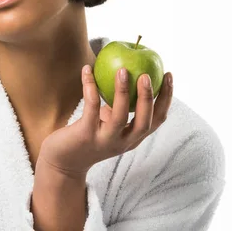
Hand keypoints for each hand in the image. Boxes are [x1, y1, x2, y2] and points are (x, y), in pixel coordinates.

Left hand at [37, 65, 173, 177]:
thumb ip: (118, 107)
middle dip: (148, 98)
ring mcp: (104, 140)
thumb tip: (127, 72)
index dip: (166, 98)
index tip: (168, 75)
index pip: (157, 119)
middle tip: (147, 74)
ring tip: (122, 70)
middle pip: (144, 122)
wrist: (63, 162)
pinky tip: (87, 69)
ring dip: (123, 93)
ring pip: (119, 117)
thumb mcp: (108, 124)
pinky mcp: (85, 135)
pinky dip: (90, 87)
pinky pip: (91, 108)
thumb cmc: (88, 136)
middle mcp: (123, 142)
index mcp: (133, 138)